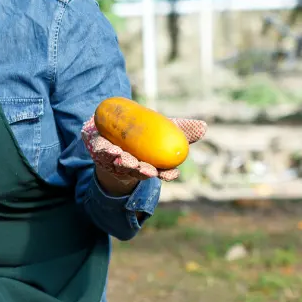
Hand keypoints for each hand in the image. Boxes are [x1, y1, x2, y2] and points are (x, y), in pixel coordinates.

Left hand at [81, 116, 207, 192]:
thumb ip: (181, 129)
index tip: (171, 174)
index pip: (162, 172)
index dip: (167, 175)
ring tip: (123, 157)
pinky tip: (106, 147)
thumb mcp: (163, 130)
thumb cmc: (143, 137)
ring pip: (119, 164)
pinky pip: (100, 152)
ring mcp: (114, 161)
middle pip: (139, 171)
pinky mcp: (98, 152)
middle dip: (141, 171)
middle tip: (145, 168)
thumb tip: (203, 126)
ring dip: (122, 162)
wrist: (112, 132)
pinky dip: (103, 150)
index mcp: (151, 164)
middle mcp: (133, 166)